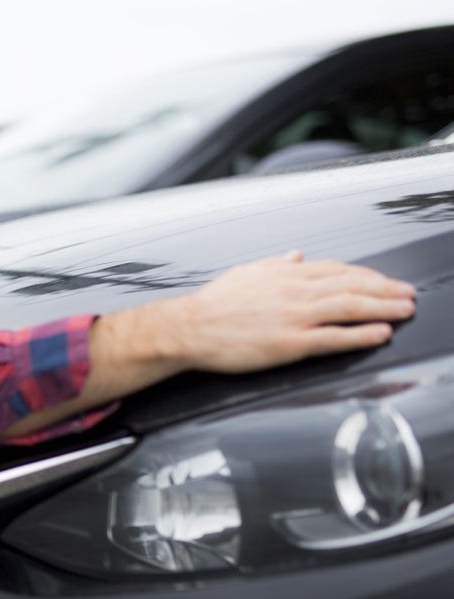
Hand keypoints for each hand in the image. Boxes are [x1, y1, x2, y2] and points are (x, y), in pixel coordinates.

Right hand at [2, 251, 415, 439]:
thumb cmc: (213, 305)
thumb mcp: (246, 273)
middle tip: (409, 294)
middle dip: (386, 290)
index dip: (367, 275)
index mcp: (284, 273)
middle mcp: (294, 291)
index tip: (386, 280)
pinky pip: (334, 338)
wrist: (188, 328)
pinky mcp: (290, 343)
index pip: (337, 270)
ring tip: (405, 310)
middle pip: (352, 287)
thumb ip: (276, 264)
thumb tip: (296, 255)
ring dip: (384, 308)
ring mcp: (294, 317)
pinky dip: (361, 335)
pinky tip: (380, 333)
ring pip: (350, 308)